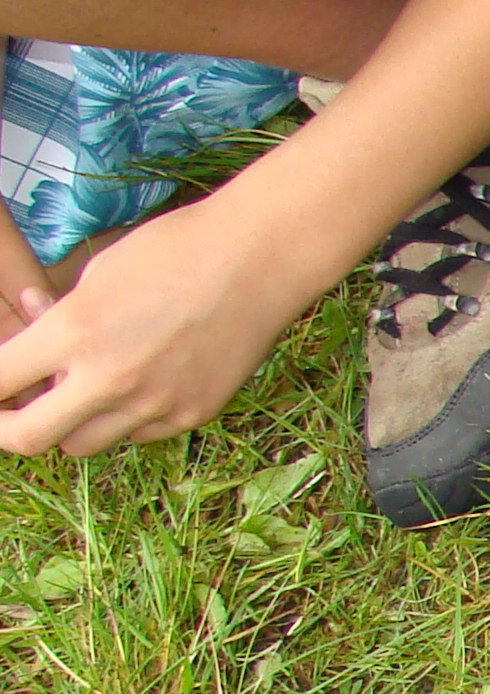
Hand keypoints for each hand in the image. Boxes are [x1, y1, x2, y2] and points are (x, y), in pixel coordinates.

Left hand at [0, 199, 331, 454]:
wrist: (259, 260)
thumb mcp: (97, 276)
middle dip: (9, 428)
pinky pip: (139, 432)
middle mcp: (109, 379)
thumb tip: (35, 338)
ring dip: (71, 422)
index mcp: (74, 333)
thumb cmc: (174, 250)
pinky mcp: (192, 414)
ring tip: (85, 389)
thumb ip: (58, 320)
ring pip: (84, 443)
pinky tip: (145, 378)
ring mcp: (154, 404)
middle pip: (29, 438)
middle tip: (12, 410)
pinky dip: (126, 415)